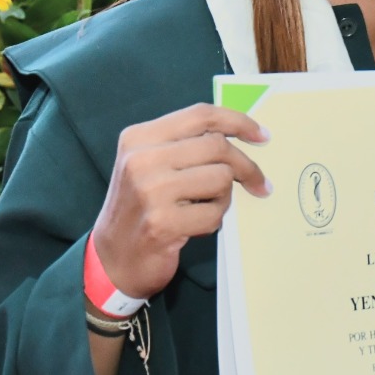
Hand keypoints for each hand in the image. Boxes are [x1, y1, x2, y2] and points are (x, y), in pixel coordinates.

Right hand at [91, 103, 269, 298]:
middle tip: (258, 183)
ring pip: (220, 178)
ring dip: (225, 197)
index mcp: (139, 137)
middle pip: (216, 146)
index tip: (262, 135)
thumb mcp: (150, 165)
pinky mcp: (161, 223)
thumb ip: (184, 145)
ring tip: (208, 207)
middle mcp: (142, 159)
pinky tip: (196, 226)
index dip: (237, 121)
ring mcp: (150, 191)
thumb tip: (240, 134)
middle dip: (245, 166)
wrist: (113, 259)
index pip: (200, 116)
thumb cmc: (140, 209)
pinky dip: (215, 220)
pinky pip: (214, 213)